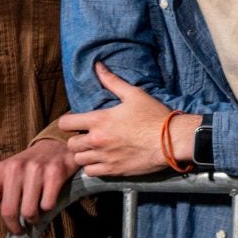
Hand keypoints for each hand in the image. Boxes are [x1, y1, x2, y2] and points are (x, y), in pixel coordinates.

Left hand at [0, 136, 81, 237]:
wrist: (55, 146)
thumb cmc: (27, 167)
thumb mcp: (4, 178)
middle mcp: (15, 168)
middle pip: (9, 211)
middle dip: (14, 227)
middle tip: (19, 230)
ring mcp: (36, 169)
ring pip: (29, 211)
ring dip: (33, 219)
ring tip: (35, 214)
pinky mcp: (55, 172)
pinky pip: (47, 204)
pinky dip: (48, 209)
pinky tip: (48, 201)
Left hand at [58, 64, 197, 178]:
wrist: (171, 140)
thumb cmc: (154, 116)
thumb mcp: (134, 94)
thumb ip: (112, 81)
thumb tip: (97, 66)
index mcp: (99, 120)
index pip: (65, 124)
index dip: (69, 122)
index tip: (77, 122)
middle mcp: (97, 140)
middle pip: (70, 144)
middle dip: (77, 139)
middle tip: (88, 136)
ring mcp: (104, 157)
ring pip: (79, 159)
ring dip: (85, 154)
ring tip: (95, 149)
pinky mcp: (113, 170)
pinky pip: (90, 172)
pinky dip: (93, 167)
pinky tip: (102, 160)